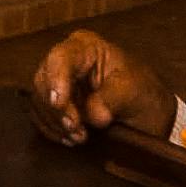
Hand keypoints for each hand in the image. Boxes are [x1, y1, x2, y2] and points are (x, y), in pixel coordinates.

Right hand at [28, 28, 171, 146]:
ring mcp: (56, 82)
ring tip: (80, 137)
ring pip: (39, 101)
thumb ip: (111, 99)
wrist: (146, 116)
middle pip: (43, 81)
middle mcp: (66, 60)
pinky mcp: (53, 104)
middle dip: (57, 110)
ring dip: (56, 123)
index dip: (56, 81)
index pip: (61, 59)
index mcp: (86, 47)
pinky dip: (52, 130)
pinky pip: (40, 117)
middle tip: (77, 130)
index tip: (59, 104)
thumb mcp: (134, 91)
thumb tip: (92, 114)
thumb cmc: (142, 94)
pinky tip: (70, 138)